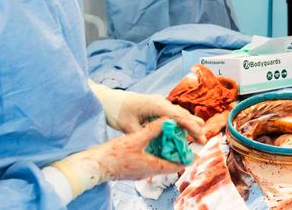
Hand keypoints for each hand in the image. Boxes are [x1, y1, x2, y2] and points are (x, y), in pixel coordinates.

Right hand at [52, 119, 188, 197]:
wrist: (96, 166)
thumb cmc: (115, 154)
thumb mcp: (135, 138)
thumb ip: (153, 129)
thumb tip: (168, 120)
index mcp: (153, 166)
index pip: (176, 165)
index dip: (187, 158)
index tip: (196, 151)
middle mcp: (149, 171)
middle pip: (169, 163)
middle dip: (177, 153)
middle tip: (184, 142)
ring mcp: (141, 172)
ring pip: (159, 162)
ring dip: (165, 152)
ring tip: (171, 141)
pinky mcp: (133, 169)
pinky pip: (149, 161)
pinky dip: (155, 153)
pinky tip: (152, 143)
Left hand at [88, 81, 204, 143]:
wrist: (108, 100)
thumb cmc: (117, 111)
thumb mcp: (129, 126)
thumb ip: (144, 134)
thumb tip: (155, 146)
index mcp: (156, 105)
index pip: (178, 116)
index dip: (191, 127)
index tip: (200, 137)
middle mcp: (160, 102)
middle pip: (182, 114)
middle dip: (194, 127)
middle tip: (203, 141)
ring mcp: (159, 103)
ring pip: (178, 114)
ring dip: (189, 124)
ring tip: (199, 136)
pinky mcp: (155, 107)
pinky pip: (171, 115)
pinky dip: (180, 123)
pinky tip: (183, 132)